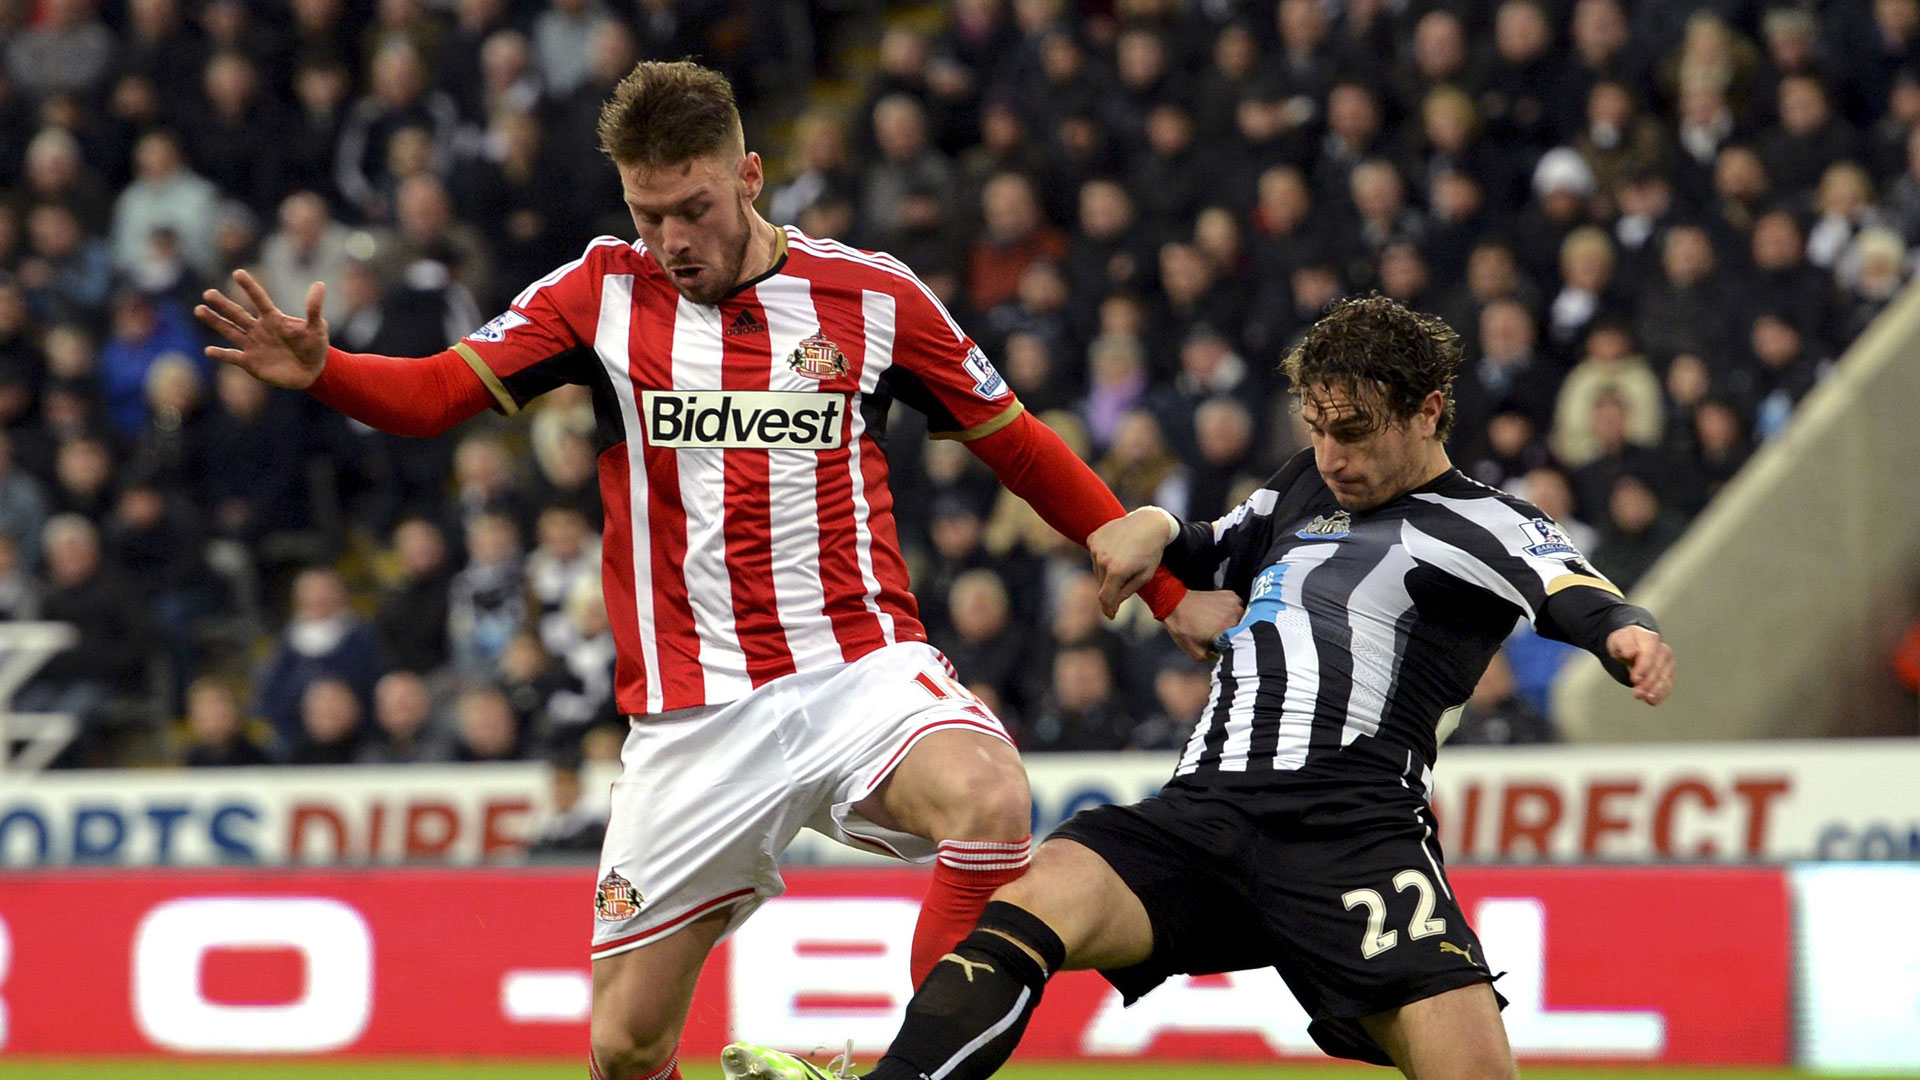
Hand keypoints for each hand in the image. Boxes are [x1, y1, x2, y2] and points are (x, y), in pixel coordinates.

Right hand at [195, 269, 329, 389]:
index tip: (238, 273)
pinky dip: (221, 354)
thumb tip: (320, 284)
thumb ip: (313, 308)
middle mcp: (258, 329)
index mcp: (273, 318)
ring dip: (215, 321)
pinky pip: (233, 357)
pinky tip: (209, 350)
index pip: (259, 299)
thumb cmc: (314, 346)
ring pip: (230, 331)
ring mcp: (252, 345)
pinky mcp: (250, 362)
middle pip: (238, 314)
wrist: (312, 371)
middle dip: (223, 304)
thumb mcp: (317, 327)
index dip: (250, 287)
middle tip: (208, 293)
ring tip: (199, 309)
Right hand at [1090, 508, 1174, 617]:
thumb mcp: (1144, 576)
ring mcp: (1096, 547)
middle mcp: (1102, 559)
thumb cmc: (1151, 551)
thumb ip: (1125, 593)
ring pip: (1097, 570)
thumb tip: (1111, 607)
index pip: (1105, 598)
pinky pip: (1094, 555)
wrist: (1149, 523)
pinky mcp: (1093, 538)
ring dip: (1107, 572)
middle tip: (1127, 578)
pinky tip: (1116, 550)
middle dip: (1112, 587)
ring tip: (1124, 561)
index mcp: (1116, 571)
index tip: (1111, 616)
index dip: (1108, 609)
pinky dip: (1102, 557)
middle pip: (1101, 584)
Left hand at [1164, 590, 1244, 662]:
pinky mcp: (1231, 595)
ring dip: (1234, 623)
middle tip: (1221, 637)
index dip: (1236, 648)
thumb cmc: (1183, 628)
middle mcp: (1236, 614)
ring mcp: (1235, 602)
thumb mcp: (1197, 654)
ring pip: (1243, 618)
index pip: (1244, 643)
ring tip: (1219, 625)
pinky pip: (1237, 608)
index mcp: (1230, 628)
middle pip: (1244, 630)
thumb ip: (1215, 658)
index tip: (1228, 649)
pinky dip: (1231, 612)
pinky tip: (1218, 615)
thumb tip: (1225, 659)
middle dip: (1235, 635)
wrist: (1174, 604)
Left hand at [1607, 626, 1674, 704]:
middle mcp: (1662, 649)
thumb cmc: (1625, 643)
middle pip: (1657, 668)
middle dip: (1647, 683)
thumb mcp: (1619, 640)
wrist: (1631, 646)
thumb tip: (1631, 653)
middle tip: (1637, 693)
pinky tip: (1654, 700)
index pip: (1648, 654)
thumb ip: (1625, 645)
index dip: (1642, 668)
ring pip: (1665, 678)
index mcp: (1649, 638)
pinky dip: (1661, 694)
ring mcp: (1668, 661)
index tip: (1634, 679)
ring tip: (1647, 699)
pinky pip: (1668, 684)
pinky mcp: (1669, 672)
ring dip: (1656, 690)